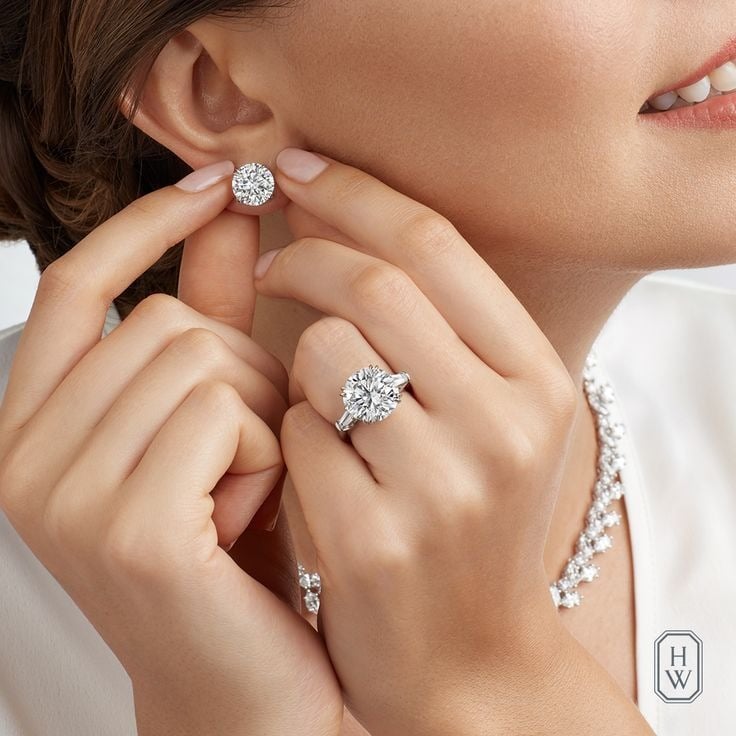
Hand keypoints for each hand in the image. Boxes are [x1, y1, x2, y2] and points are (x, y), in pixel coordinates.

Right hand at [0, 163, 341, 735]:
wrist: (250, 683)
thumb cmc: (237, 551)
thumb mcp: (218, 421)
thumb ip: (214, 311)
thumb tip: (228, 205)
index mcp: (33, 426)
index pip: (77, 283)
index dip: (149, 223)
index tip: (223, 184)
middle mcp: (23, 457)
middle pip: (164, 322)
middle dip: (243, 367)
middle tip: (257, 447)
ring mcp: (62, 496)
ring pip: (198, 358)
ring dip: (257, 413)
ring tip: (255, 484)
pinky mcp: (125, 529)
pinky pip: (224, 414)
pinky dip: (267, 452)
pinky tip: (257, 511)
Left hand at [253, 149, 652, 734]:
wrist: (467, 657)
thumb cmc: (468, 523)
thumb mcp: (484, 420)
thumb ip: (429, 323)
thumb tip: (335, 211)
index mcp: (538, 381)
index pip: (435, 246)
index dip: (354, 193)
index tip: (293, 169)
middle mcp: (505, 426)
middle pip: (374, 286)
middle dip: (304, 260)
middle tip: (270, 266)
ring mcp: (442, 487)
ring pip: (325, 354)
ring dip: (300, 367)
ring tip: (319, 406)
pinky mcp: (374, 540)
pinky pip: (294, 431)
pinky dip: (286, 434)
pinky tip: (311, 471)